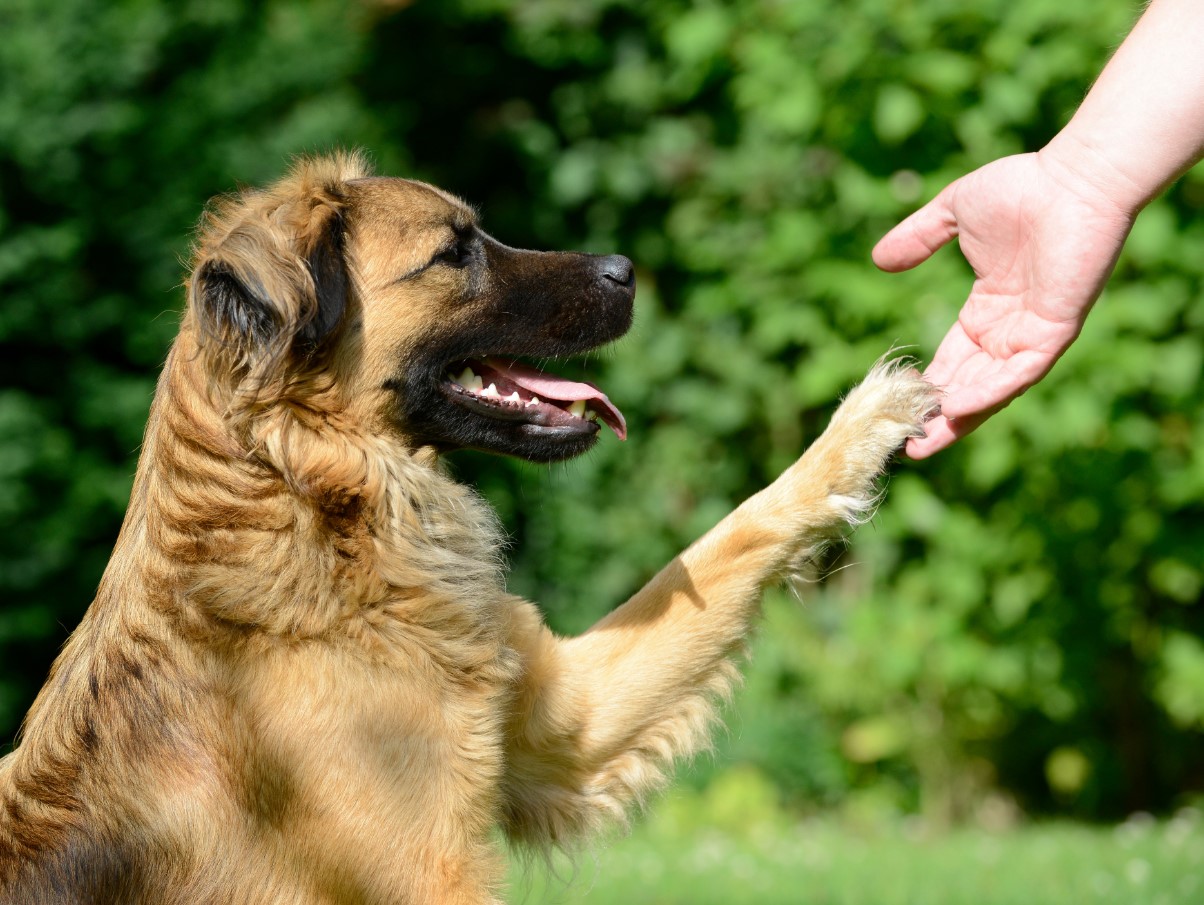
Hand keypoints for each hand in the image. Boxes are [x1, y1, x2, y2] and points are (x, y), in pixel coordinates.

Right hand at [873, 151, 1136, 457]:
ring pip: (992, 389)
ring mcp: (1033, 334)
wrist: (1074, 178)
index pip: (954, 360)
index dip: (928, 385)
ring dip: (960, 418)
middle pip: (969, 385)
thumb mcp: (953, 214)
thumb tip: (879, 259)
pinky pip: (1019, 374)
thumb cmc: (1022, 188)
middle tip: (907, 444)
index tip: (899, 407)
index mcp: (988, 309)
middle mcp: (1011, 330)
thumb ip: (918, 238)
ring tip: (925, 442)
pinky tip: (956, 408)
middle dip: (940, 417)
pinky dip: (988, 393)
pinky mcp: (1055, 332)